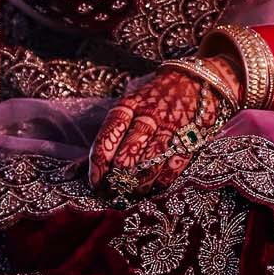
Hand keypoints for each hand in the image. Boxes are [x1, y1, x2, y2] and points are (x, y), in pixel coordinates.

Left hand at [89, 60, 239, 196]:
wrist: (197, 82)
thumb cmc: (153, 99)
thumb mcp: (129, 107)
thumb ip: (108, 137)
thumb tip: (76, 172)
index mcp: (129, 105)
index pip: (108, 136)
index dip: (98, 164)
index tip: (95, 182)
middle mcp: (149, 116)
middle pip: (128, 155)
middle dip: (117, 179)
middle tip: (113, 190)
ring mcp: (172, 129)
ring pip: (150, 165)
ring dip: (138, 185)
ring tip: (130, 192)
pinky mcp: (190, 140)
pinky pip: (173, 168)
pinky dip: (160, 183)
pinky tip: (152, 188)